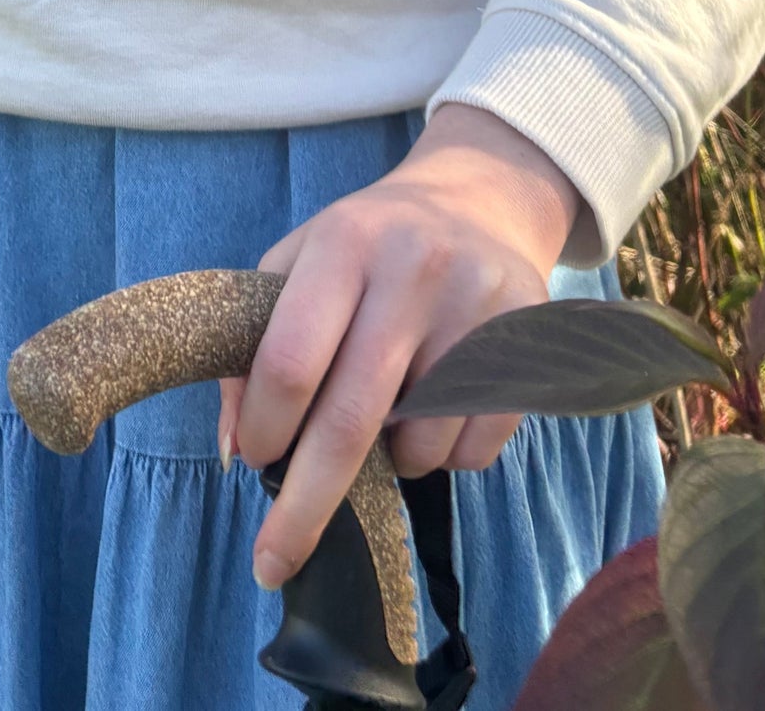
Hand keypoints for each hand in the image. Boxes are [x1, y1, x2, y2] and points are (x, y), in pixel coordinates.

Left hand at [223, 104, 580, 590]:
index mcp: (344, 243)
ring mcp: (479, 304)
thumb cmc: (366, 245)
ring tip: (387, 409)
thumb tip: (234, 450)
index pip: (291, 358)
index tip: (252, 463)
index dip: (264, 426)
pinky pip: (474, 451)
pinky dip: (442, 454)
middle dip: (305, 506)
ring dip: (388, 462)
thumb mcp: (297, 264)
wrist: (478, 201)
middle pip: (350, 419)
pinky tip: (437, 402)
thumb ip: (253, 345)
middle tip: (271, 562)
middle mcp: (414, 268)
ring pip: (418, 445)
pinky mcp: (530, 341)